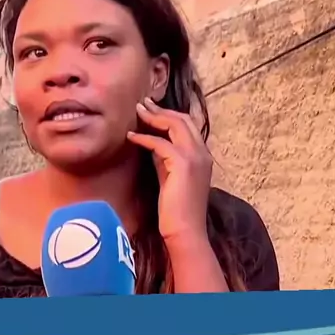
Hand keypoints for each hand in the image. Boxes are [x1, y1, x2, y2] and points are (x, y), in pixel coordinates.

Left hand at [127, 97, 211, 246]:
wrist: (185, 230)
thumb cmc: (176, 209)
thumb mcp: (170, 176)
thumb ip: (165, 159)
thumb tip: (152, 142)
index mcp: (203, 156)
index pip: (188, 125)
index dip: (170, 114)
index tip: (151, 109)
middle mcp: (203, 153)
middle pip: (183, 119)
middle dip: (161, 110)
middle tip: (143, 103)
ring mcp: (196, 157)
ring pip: (175, 125)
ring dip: (154, 117)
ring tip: (137, 112)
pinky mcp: (183, 165)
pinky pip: (161, 143)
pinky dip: (145, 138)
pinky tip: (131, 137)